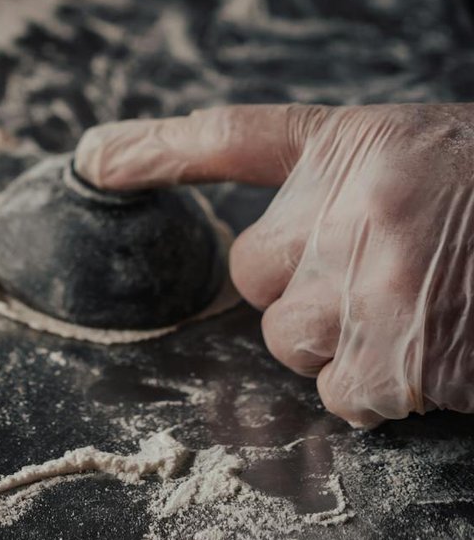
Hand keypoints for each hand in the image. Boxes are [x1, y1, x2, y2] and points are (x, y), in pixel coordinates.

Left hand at [74, 104, 473, 427]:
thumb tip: (108, 166)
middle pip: (260, 288)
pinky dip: (389, 388)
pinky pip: (352, 396)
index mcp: (347, 150)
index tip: (99, 161)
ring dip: (345, 347)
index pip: (228, 148)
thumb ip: (262, 156)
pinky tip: (441, 344)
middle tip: (386, 273)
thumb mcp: (382, 143)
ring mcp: (380, 288)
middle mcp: (352, 213)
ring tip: (419, 307)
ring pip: (298, 349)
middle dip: (307, 295)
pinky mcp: (412, 356)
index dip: (183, 174)